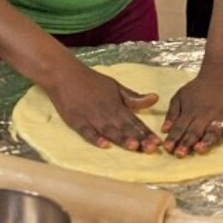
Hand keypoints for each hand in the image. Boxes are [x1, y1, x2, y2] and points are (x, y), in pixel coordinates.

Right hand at [45, 63, 162, 152]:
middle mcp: (107, 112)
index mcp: (117, 105)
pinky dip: (96, 138)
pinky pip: (87, 132)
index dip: (146, 132)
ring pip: (109, 131)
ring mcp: (92, 117)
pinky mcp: (77, 121)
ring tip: (134, 146)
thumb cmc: (92, 81)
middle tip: (151, 148)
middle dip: (139, 138)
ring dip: (122, 139)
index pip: (135, 121)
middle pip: (125, 128)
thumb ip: (134, 97)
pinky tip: (104, 145)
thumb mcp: (116, 86)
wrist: (65, 74)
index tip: (158, 142)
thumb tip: (155, 98)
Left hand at [161, 70, 222, 156]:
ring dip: (207, 141)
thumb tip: (164, 130)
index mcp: (191, 111)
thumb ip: (172, 113)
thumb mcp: (181, 95)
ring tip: (200, 149)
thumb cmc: (199, 87)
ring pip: (213, 131)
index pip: (180, 127)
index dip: (174, 138)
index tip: (168, 148)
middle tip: (180, 154)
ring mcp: (222, 116)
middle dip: (186, 143)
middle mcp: (206, 115)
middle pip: (195, 131)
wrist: (222, 73)